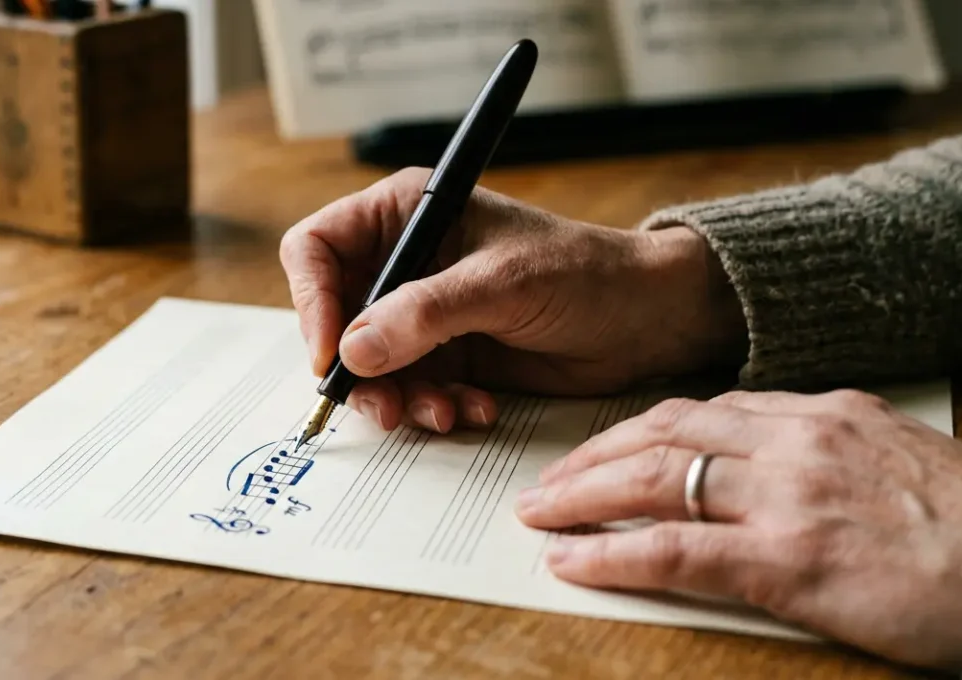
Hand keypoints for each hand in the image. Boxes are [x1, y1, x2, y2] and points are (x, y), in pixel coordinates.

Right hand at [279, 168, 745, 432]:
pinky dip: (432, 407)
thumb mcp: (502, 284)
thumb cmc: (584, 273)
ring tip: (442, 412)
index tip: (332, 354)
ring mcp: (424, 313)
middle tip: (385, 404)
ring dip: (397, 397)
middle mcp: (405, 262)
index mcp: (406, 214)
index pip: (318, 249)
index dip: (314, 301)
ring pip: (369, 365)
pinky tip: (473, 409)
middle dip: (356, 367)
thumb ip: (424, 315)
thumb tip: (352, 351)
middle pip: (335, 317)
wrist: (646, 319)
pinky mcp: (446, 356)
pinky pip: (409, 390)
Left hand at [516, 389, 961, 671]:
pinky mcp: (788, 561)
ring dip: (583, 494)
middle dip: (597, 452)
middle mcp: (800, 440)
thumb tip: (775, 471)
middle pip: (666, 430)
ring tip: (538, 512)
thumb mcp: (905, 466)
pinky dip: (609, 553)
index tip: (608, 448)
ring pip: (656, 478)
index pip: (709, 409)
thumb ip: (833, 456)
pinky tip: (569, 561)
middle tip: (551, 476)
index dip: (644, 430)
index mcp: (829, 414)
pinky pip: (672, 550)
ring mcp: (790, 497)